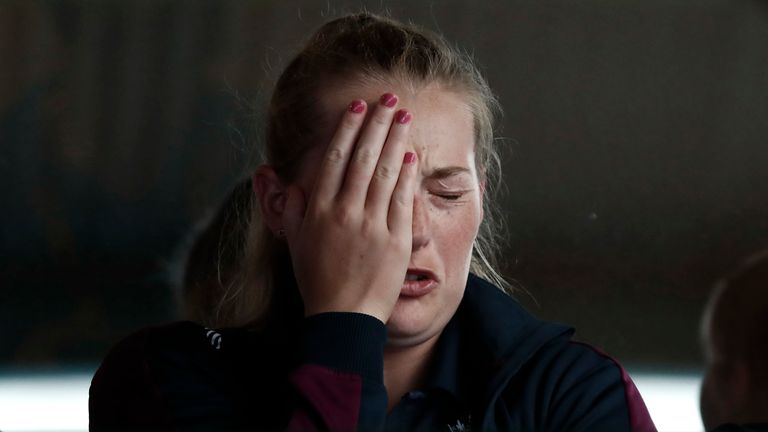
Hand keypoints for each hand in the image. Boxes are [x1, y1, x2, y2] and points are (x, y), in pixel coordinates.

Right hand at [281, 93, 417, 322]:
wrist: (343, 317)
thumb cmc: (316, 280)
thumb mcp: (294, 243)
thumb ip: (293, 209)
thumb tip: (287, 182)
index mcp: (320, 210)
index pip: (336, 159)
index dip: (347, 130)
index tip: (357, 109)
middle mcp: (346, 212)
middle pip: (364, 157)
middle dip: (376, 123)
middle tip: (387, 99)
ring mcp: (373, 225)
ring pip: (385, 172)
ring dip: (395, 140)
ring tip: (403, 116)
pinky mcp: (396, 239)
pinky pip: (403, 199)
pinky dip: (407, 175)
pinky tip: (410, 155)